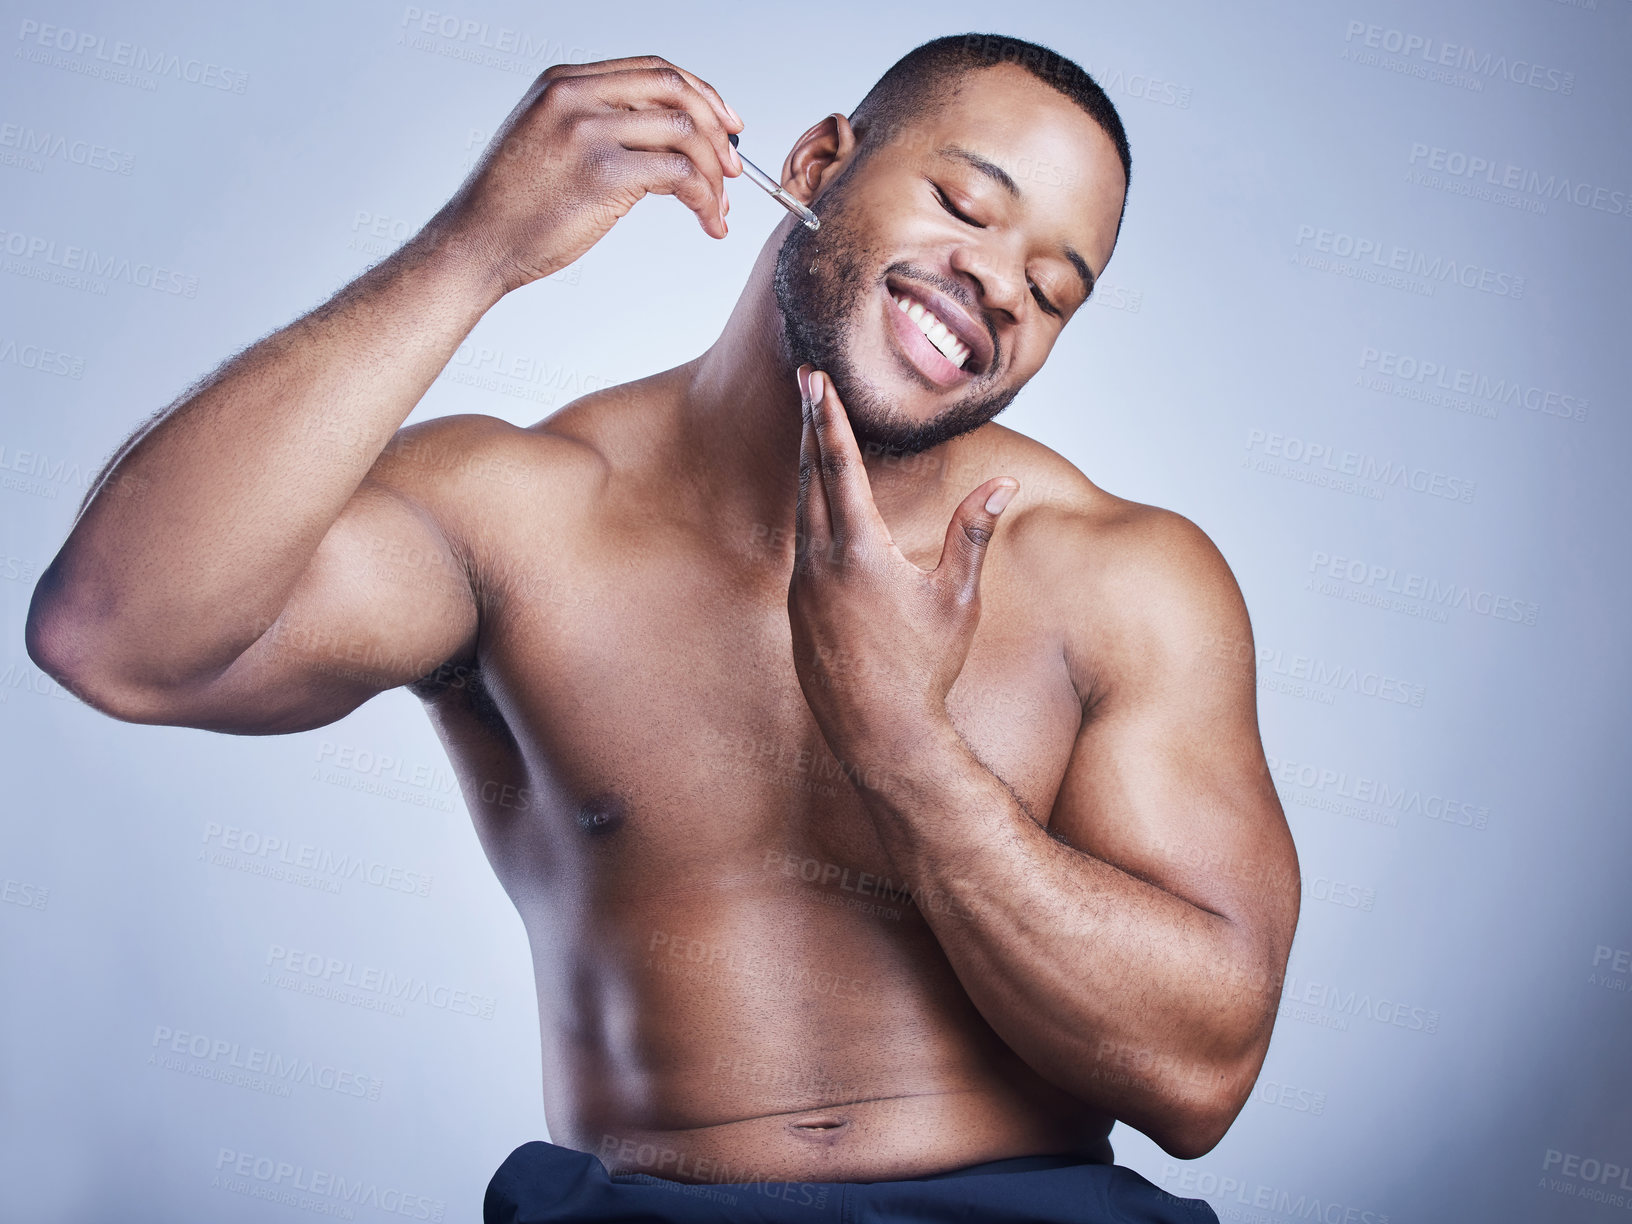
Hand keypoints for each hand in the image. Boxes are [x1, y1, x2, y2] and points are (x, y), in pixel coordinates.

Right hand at [424, 54, 742, 292]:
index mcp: (563, 82)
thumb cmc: (513, 206)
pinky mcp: (603, 173)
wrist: (477, 243)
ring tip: (719, 207)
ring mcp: (588, 131)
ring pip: (685, 132)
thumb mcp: (548, 142)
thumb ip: (598, 126)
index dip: (700, 94)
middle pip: (676, 90)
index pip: (653, 70)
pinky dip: (705, 198)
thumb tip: (664, 140)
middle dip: (718, 127)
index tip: (725, 124)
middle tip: (733, 168)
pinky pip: (679, 174)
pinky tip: (707, 221)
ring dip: (714, 173)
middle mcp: (576, 96)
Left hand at [787, 365, 1018, 766]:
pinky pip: (800, 548)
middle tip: (805, 385)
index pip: (840, 466)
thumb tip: (1003, 483)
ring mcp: (802, 588)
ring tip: (810, 436)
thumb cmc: (925, 667)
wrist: (880, 733)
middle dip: (811, 428)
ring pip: (801, 513)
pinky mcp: (796, 611)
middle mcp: (820, 562)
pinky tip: (815, 511)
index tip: (814, 380)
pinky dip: (807, 515)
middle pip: (811, 478)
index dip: (829, 418)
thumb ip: (973, 533)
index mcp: (859, 550)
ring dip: (807, 471)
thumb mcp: (958, 598)